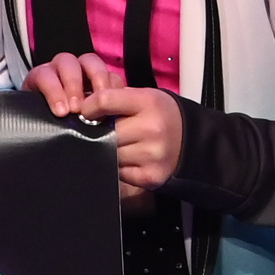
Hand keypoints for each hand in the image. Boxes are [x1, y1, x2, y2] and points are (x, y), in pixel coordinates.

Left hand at [30, 53, 180, 205]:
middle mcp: (152, 128)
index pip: (104, 100)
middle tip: (102, 132)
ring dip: (106, 151)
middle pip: (104, 132)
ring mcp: (152, 154)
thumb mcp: (144, 97)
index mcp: (149, 102)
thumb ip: (114, 99)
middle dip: (98, 133)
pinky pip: (117, 173)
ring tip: (118, 145)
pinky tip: (128, 159)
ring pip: (107, 154)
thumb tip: (81, 107)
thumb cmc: (161, 116)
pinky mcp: (149, 177)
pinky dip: (117, 167)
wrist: (194, 142)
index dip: (89, 106)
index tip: (87, 112)